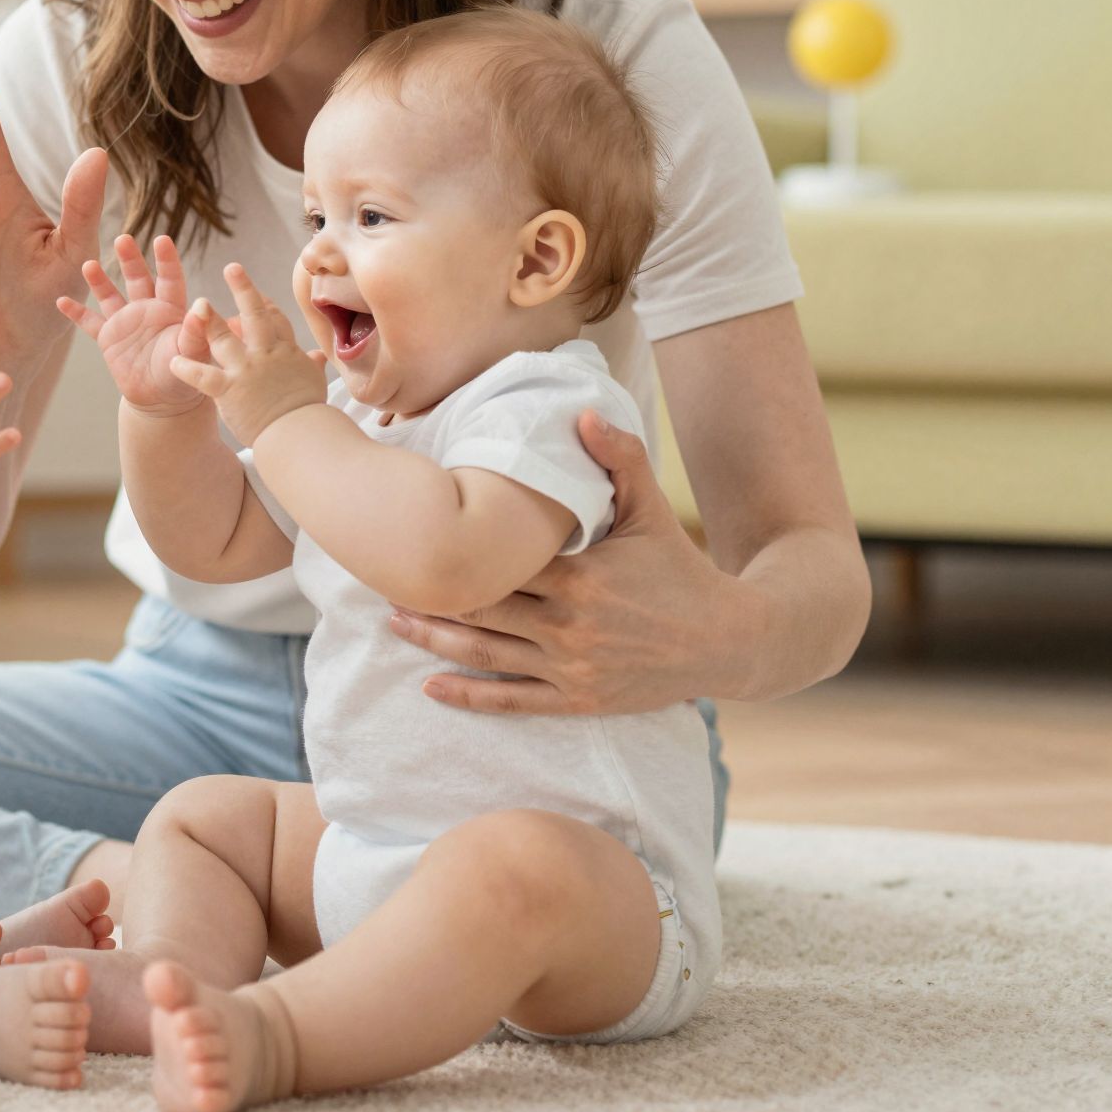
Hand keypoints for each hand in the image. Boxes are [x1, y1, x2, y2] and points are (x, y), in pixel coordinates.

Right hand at [56, 234, 212, 416]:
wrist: (162, 399)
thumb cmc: (184, 376)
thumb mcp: (193, 354)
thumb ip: (196, 331)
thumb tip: (203, 305)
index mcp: (172, 309)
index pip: (170, 279)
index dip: (166, 260)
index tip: (162, 239)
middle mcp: (147, 309)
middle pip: (138, 278)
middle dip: (130, 259)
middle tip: (122, 239)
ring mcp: (125, 321)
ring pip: (110, 295)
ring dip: (99, 280)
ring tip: (89, 264)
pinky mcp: (108, 338)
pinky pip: (90, 323)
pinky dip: (76, 313)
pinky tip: (61, 301)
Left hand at [168, 264, 327, 445]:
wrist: (298, 434)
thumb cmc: (307, 412)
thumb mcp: (314, 383)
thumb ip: (313, 367)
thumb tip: (320, 357)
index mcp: (285, 352)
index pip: (276, 320)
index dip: (266, 304)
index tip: (257, 294)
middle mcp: (265, 355)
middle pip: (255, 315)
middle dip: (244, 289)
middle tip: (232, 268)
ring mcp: (246, 370)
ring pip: (224, 339)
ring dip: (209, 321)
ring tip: (198, 305)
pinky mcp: (229, 390)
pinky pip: (203, 376)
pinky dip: (187, 369)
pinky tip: (173, 362)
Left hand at [390, 409, 761, 715]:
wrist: (728, 641)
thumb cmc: (681, 570)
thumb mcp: (650, 511)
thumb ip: (618, 459)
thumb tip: (582, 411)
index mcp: (581, 576)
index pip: (501, 563)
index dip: (454, 551)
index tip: (414, 536)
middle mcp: (569, 625)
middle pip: (481, 607)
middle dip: (430, 593)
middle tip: (383, 576)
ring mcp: (570, 667)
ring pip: (486, 653)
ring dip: (434, 638)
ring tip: (392, 620)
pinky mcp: (577, 698)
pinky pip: (512, 700)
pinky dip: (467, 695)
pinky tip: (429, 686)